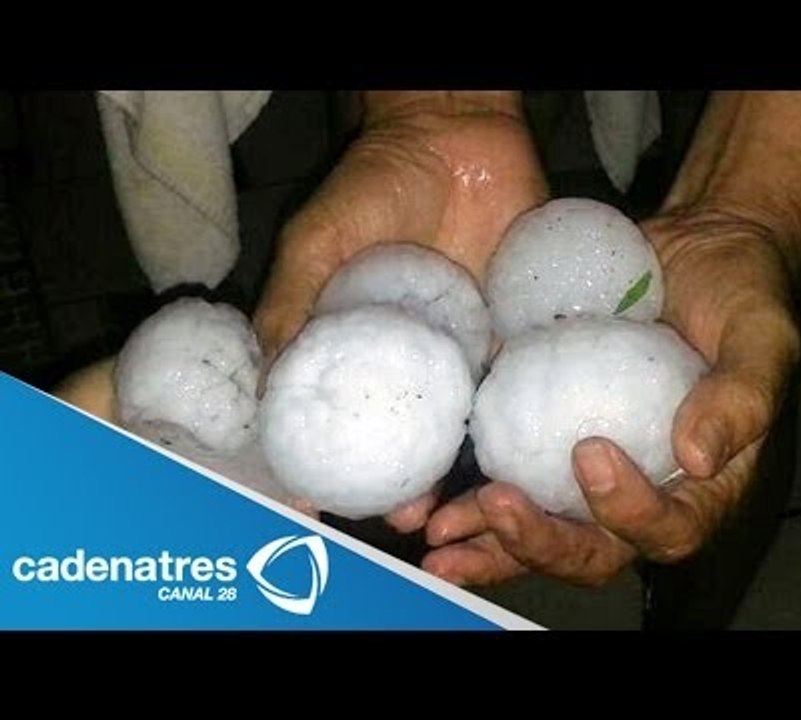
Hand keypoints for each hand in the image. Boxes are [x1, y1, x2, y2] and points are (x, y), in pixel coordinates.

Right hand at [252, 91, 547, 528]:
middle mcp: (411, 356)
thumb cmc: (375, 182)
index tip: (321, 505)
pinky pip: (513, 381)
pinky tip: (515, 455)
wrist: (457, 133)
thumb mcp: (317, 241)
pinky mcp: (509, 328)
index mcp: (359, 344)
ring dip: (461, 468)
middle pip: (408, 436)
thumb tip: (262, 384)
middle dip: (405, 484)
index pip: (343, 416)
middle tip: (407, 519)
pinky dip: (513, 417)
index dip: (332, 463)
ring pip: (461, 423)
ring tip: (461, 504)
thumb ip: (292, 304)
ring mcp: (462, 347)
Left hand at [421, 207, 800, 585]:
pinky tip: (432, 498)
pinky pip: (514, 475)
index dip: (629, 513)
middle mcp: (643, 489)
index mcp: (702, 485)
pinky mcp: (549, 434)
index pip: (669, 528)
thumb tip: (697, 457)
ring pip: (543, 528)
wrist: (695, 248)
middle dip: (540, 544)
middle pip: (594, 548)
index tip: (591, 452)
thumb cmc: (742, 293)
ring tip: (440, 541)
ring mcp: (590, 469)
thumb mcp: (762, 337)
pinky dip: (473, 496)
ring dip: (490, 542)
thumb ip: (743, 397)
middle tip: (497, 510)